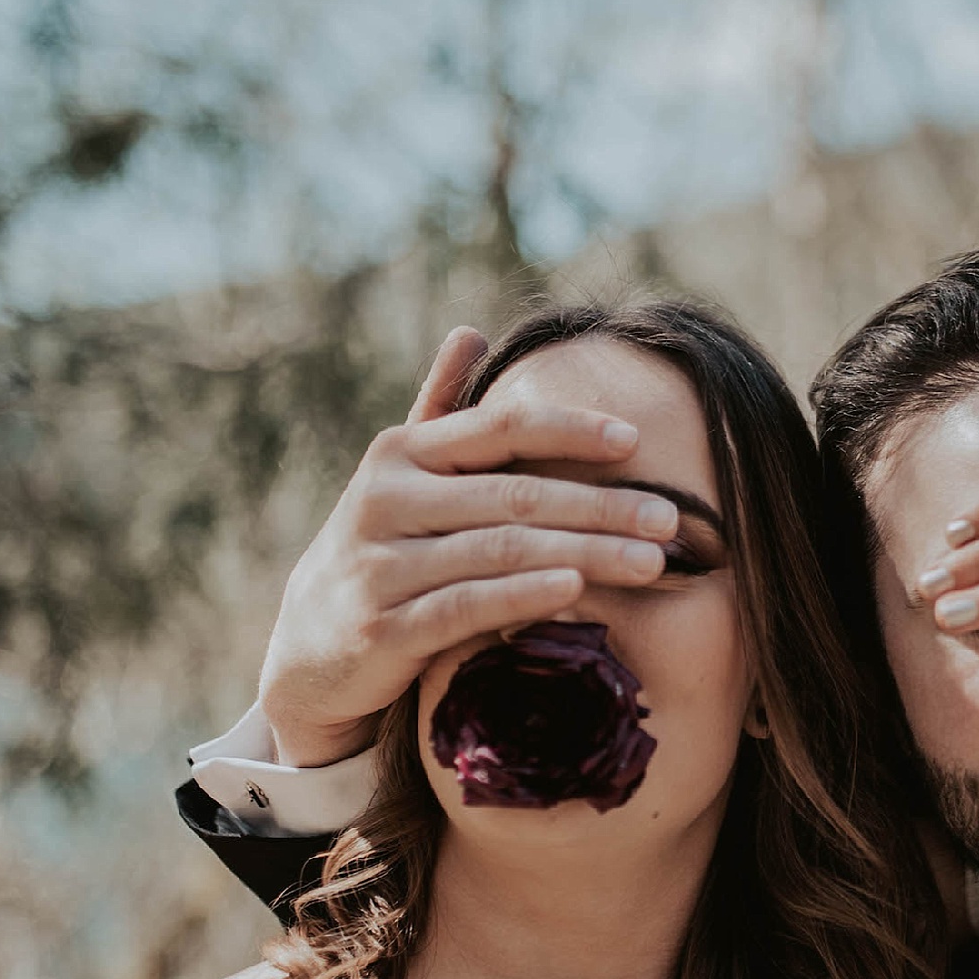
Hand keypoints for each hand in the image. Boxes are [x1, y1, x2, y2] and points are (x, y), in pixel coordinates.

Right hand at [257, 327, 682, 766]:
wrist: (308, 648)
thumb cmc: (382, 549)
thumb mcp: (402, 475)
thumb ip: (441, 409)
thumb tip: (472, 329)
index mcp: (400, 454)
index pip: (499, 428)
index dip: (570, 429)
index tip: (636, 441)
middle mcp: (386, 500)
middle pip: (514, 495)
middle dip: (601, 505)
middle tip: (671, 519)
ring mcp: (380, 566)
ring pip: (501, 552)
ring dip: (586, 553)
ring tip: (652, 563)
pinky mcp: (381, 630)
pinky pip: (466, 607)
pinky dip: (523, 596)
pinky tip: (576, 591)